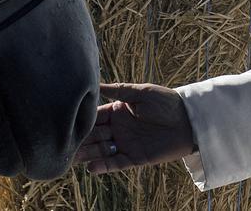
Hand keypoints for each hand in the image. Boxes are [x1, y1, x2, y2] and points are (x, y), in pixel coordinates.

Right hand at [74, 82, 195, 173]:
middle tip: (61, 143)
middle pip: (94, 135)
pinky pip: (116, 163)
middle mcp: (119, 128)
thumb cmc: (167, 102)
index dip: (81, 119)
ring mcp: (125, 144)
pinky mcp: (135, 158)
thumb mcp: (141, 92)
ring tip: (71, 157)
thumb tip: (96, 84)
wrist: (189, 120)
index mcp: (118, 111)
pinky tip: (91, 167)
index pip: (95, 116)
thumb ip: (119, 90)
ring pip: (101, 150)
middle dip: (79, 139)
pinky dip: (104, 166)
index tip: (64, 122)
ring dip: (87, 154)